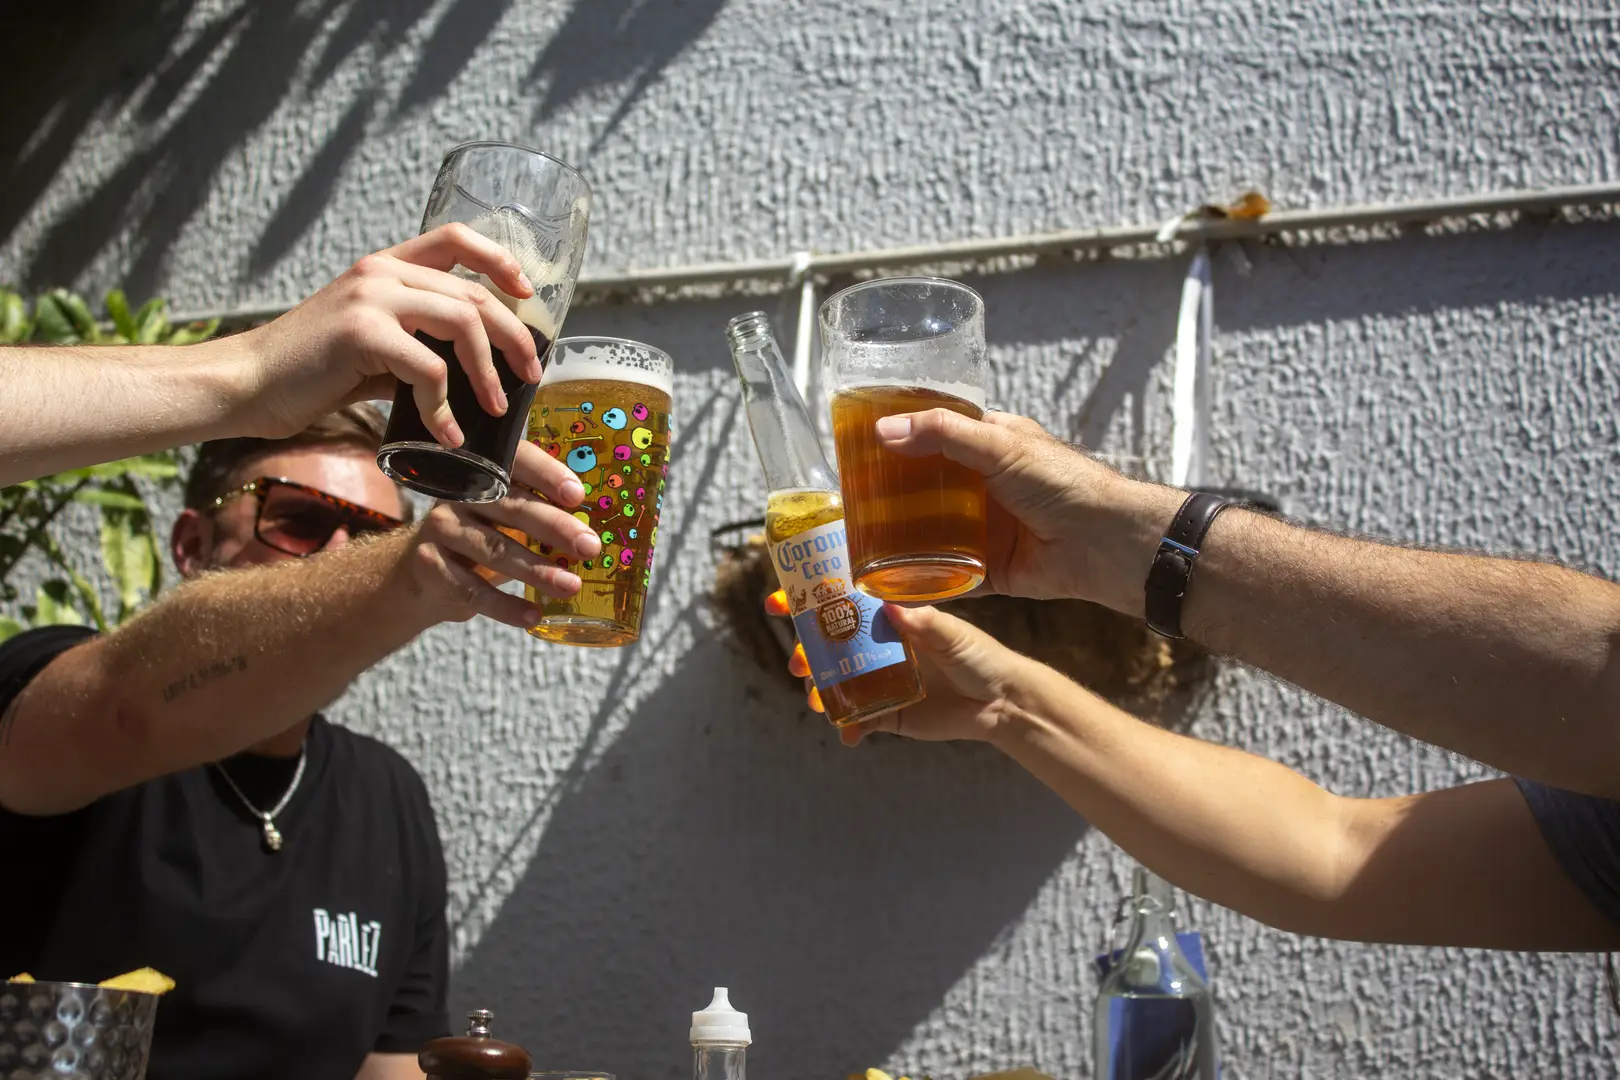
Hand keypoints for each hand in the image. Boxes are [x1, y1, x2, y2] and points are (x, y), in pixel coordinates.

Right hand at [237, 223, 544, 445]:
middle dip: (514, 337)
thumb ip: (414, 348)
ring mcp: (371, 298)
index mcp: (384, 267)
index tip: (528, 292)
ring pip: (462, 323)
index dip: (500, 259)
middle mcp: (380, 272)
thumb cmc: (306, 373)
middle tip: (531, 375)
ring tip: (496, 408)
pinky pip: (430, 370)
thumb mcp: (369, 349)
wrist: (246, 384)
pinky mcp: (362, 333)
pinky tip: (448, 435)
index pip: (455, 238)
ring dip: (488, 371)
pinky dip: (446, 408)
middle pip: (474, 293)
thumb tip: (466, 377)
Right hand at [394, 441, 600, 627]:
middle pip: (512, 508)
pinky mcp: (430, 565)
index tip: (578, 495)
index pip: (516, 461)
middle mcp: (459, 494)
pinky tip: (532, 616)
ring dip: (537, 571)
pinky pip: (473, 589)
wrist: (422, 572)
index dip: (547, 474)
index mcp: (485, 471)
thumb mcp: (507, 516)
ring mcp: (442, 529)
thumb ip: (543, 511)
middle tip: (590, 547)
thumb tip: (599, 529)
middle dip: (555, 528)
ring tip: (570, 586)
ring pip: (495, 550)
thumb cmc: (483, 536)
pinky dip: (505, 606)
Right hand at [766, 589, 1046, 745]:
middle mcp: (876, 647)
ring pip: (834, 683)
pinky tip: (848, 734)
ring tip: (814, 699)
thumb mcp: (955, 636)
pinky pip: (857, 720)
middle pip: (826, 645)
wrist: (1002, 702)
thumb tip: (894, 607)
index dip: (805, 600)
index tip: (778, 602)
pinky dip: (848, 727)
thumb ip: (926, 623)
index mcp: (887, 618)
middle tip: (797, 662)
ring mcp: (878, 680)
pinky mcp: (887, 713)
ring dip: (818, 690)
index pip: (839, 603)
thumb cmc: (980, 656)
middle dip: (803, 652)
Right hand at [871, 409, 1131, 600]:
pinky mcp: (988, 570)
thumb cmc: (1061, 482)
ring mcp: (984, 530)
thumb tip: (883, 430)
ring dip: (898, 538)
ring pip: (931, 532)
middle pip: (925, 488)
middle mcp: (983, 487)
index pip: (934, 436)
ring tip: (854, 540)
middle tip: (847, 500)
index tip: (856, 445)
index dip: (899, 438)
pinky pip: (946, 575)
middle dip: (889, 494)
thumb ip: (943, 434)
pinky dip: (921, 579)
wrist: (1104, 543)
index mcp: (988, 446)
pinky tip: (884, 582)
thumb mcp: (1000, 445)